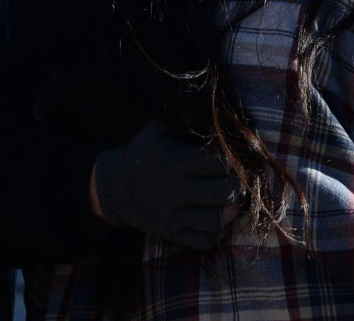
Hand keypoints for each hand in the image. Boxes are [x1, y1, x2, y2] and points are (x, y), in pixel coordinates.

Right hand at [92, 119, 236, 249]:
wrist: (116, 187)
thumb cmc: (145, 152)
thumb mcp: (159, 128)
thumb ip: (187, 118)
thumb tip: (219, 110)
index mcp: (174, 162)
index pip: (216, 163)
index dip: (231, 160)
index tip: (233, 158)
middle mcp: (174, 191)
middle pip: (222, 193)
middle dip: (236, 186)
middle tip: (237, 180)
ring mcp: (173, 216)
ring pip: (215, 221)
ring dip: (230, 211)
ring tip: (231, 201)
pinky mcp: (172, 234)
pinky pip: (204, 241)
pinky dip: (217, 232)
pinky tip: (216, 217)